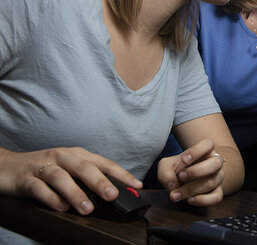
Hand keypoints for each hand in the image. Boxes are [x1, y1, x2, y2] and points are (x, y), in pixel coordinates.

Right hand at [0, 147, 141, 214]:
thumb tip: (114, 193)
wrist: (5, 166)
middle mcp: (61, 157)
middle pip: (84, 167)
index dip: (121, 173)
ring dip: (76, 193)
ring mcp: (42, 167)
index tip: (136, 185)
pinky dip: (51, 198)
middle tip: (112, 196)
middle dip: (100, 181)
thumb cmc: (42, 169)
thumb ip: (87, 180)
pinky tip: (60, 207)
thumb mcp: (68, 170)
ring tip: (87, 209)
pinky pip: (39, 188)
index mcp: (76, 154)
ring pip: (62, 177)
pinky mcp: (25, 179)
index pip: (103, 162)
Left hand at [157, 137, 225, 205]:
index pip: (208, 144)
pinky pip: (216, 197)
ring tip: (175, 194)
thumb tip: (172, 184)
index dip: (197, 151)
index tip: (184, 160)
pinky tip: (189, 200)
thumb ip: (165, 171)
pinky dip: (202, 200)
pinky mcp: (217, 192)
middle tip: (180, 177)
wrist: (187, 182)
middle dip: (196, 171)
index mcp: (205, 151)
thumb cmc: (179, 170)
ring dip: (190, 190)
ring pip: (211, 182)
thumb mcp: (167, 166)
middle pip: (216, 163)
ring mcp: (218, 178)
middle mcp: (215, 163)